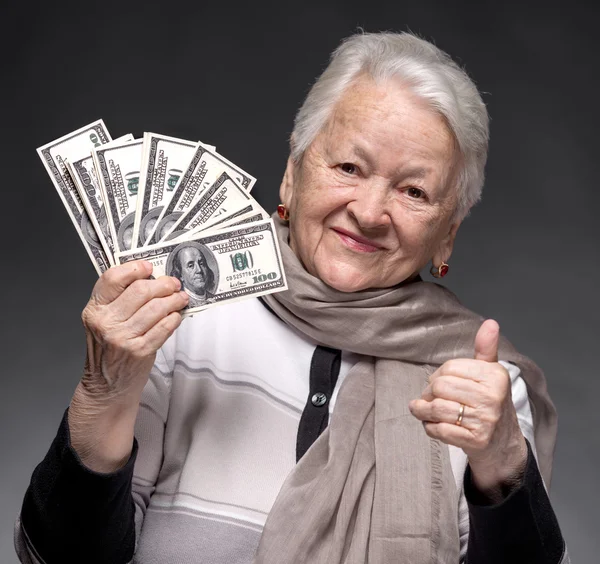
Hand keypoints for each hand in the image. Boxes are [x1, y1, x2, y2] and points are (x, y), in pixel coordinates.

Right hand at [69, 260, 188, 471]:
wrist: (107, 387)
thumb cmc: (109, 351)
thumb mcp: (103, 321)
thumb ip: (119, 300)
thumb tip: (151, 277)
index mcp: (94, 310)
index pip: (112, 278)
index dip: (134, 268)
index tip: (149, 267)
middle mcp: (105, 322)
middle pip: (140, 290)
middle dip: (163, 284)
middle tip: (174, 283)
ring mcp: (122, 337)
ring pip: (156, 307)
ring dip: (174, 300)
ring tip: (180, 298)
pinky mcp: (140, 350)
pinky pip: (165, 326)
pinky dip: (175, 318)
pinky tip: (177, 315)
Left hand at [408, 319, 527, 500]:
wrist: (503, 444)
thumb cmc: (489, 402)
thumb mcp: (490, 373)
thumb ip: (486, 348)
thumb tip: (490, 323)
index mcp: (495, 376)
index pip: (449, 368)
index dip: (437, 375)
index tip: (437, 383)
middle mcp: (493, 397)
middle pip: (439, 387)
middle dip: (427, 394)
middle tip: (427, 399)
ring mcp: (486, 420)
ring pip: (437, 408)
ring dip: (422, 411)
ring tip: (421, 411)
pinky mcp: (476, 440)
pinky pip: (440, 430)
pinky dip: (429, 427)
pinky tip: (432, 425)